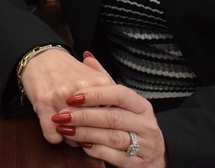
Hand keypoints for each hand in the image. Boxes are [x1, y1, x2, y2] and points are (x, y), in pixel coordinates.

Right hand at [19, 47, 114, 145]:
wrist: (42, 57)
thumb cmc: (70, 71)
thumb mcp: (95, 77)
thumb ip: (111, 95)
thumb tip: (121, 119)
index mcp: (100, 83)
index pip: (111, 119)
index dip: (106, 128)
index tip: (102, 128)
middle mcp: (81, 90)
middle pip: (92, 130)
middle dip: (89, 136)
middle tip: (85, 132)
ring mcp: (61, 98)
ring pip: (73, 137)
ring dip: (72, 137)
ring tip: (69, 128)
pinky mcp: (43, 105)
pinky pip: (54, 136)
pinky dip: (55, 137)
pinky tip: (56, 127)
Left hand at [51, 54, 165, 166]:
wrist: (152, 155)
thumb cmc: (131, 123)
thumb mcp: (121, 101)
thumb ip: (104, 80)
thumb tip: (87, 57)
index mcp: (140, 105)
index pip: (119, 94)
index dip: (95, 95)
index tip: (72, 96)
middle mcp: (145, 124)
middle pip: (113, 117)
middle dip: (84, 116)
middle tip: (61, 115)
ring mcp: (143, 144)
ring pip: (112, 137)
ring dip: (85, 133)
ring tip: (65, 130)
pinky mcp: (136, 163)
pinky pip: (114, 157)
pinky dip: (96, 151)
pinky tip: (81, 146)